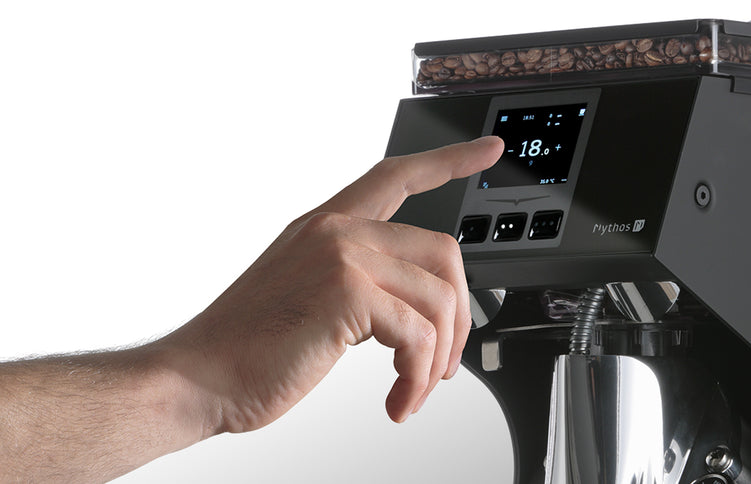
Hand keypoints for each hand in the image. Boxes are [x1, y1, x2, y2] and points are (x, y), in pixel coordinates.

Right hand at [162, 136, 502, 432]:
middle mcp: (336, 231)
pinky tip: (398, 400)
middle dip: (461, 314)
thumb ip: (358, 286)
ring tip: (415, 387)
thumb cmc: (248, 348)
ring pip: (440, 296)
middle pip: (443, 250)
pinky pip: (419, 334)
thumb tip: (413, 313)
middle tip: (445, 360)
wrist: (196, 377)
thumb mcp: (309, 298)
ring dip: (439, 357)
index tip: (489, 149)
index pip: (398, 175)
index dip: (450, 160)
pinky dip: (418, 378)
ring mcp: (340, 254)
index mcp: (327, 226)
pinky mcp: (345, 292)